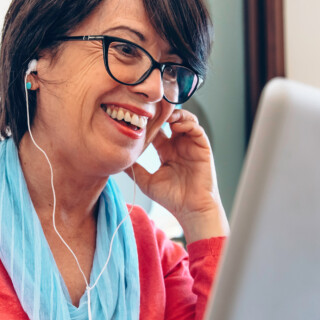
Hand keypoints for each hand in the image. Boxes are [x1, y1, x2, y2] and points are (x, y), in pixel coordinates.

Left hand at [132, 109, 228, 240]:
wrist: (190, 209)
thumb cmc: (171, 198)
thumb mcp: (146, 182)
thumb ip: (134, 170)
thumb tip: (116, 162)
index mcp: (166, 151)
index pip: (158, 130)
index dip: (150, 122)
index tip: (138, 117)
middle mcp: (179, 146)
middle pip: (172, 121)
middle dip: (163, 113)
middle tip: (152, 109)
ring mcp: (191, 146)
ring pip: (186, 120)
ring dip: (176, 115)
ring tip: (165, 116)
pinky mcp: (202, 148)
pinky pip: (196, 129)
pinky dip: (187, 123)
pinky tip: (176, 126)